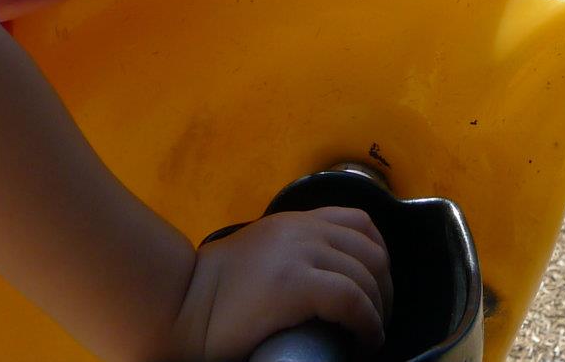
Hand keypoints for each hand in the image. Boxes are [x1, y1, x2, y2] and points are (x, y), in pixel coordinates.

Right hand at [168, 207, 391, 360]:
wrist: (179, 306)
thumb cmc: (212, 293)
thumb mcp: (260, 256)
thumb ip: (289, 255)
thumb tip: (321, 280)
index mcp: (293, 222)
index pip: (359, 224)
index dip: (379, 259)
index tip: (375, 291)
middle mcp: (301, 230)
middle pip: (371, 251)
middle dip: (385, 289)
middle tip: (377, 320)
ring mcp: (298, 254)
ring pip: (366, 275)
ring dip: (379, 310)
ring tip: (370, 335)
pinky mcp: (294, 284)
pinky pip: (352, 299)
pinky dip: (368, 323)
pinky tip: (364, 340)